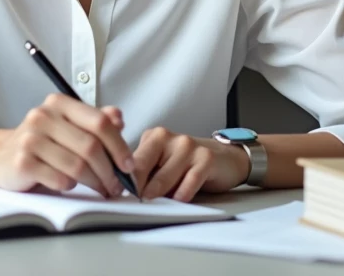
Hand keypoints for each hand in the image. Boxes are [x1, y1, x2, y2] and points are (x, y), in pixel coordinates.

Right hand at [0, 94, 135, 197]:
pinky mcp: (22, 162)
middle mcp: (43, 116)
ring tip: (100, 188)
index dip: (119, 146)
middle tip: (116, 185)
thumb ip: (95, 121)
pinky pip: (59, 179)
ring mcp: (30, 138)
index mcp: (59, 103)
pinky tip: (69, 184)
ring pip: (78, 166)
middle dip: (109, 171)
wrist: (1, 156)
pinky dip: (70, 186)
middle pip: (91, 147)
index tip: (128, 165)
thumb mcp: (69, 127)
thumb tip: (119, 117)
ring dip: (94, 182)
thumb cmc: (43, 143)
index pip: (99, 122)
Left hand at [132, 127, 249, 201]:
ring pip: (164, 178)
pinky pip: (189, 182)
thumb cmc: (188, 165)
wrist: (225, 158)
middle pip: (143, 168)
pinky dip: (182, 195)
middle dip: (137, 189)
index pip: (131, 161)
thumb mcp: (162, 164)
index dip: (124, 182)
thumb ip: (145, 173)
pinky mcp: (206, 158)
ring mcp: (188, 146)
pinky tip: (180, 201)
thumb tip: (123, 192)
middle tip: (136, 205)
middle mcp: (169, 137)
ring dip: (160, 196)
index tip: (119, 198)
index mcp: (153, 137)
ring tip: (158, 206)